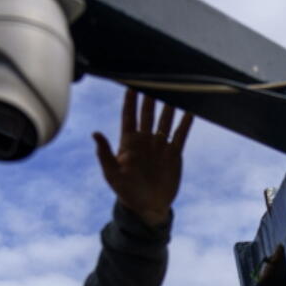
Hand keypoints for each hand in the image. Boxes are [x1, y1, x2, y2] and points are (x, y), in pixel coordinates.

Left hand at [95, 89, 192, 226]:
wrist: (148, 207)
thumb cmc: (126, 191)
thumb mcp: (112, 174)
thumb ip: (104, 154)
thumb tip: (95, 134)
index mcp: (129, 142)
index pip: (129, 115)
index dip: (130, 100)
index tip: (131, 83)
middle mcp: (145, 140)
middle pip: (148, 112)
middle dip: (150, 96)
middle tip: (154, 77)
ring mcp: (160, 145)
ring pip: (165, 119)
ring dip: (169, 105)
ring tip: (174, 88)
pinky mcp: (174, 153)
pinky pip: (180, 134)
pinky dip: (185, 122)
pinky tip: (190, 110)